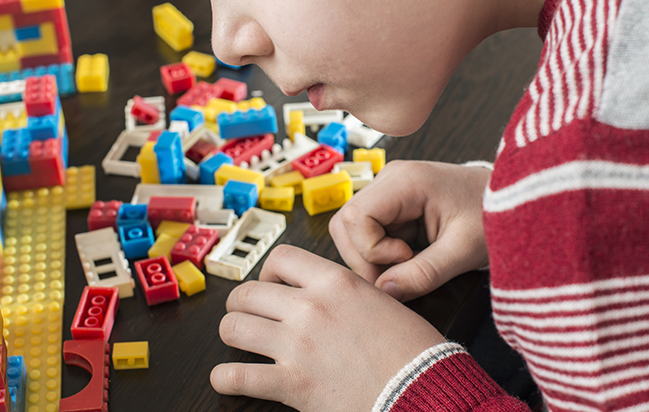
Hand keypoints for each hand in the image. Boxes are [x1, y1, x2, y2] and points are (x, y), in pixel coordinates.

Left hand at [211, 245, 445, 411]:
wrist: (423, 391)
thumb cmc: (414, 352)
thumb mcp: (383, 302)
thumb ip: (349, 293)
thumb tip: (329, 295)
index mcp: (336, 282)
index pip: (281, 258)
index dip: (268, 271)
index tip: (271, 284)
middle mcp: (310, 308)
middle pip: (248, 292)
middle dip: (241, 303)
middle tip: (247, 313)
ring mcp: (297, 345)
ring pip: (234, 326)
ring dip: (232, 333)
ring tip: (238, 340)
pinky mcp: (291, 384)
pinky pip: (237, 375)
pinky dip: (225, 378)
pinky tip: (226, 379)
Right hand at [329, 160, 489, 301]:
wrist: (513, 202)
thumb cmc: (493, 215)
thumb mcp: (463, 250)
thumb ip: (424, 274)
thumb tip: (386, 293)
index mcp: (405, 181)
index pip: (355, 217)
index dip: (372, 249)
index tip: (407, 258)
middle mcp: (390, 180)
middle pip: (345, 224)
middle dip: (365, 258)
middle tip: (400, 275)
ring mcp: (389, 192)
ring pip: (352, 231)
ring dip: (371, 258)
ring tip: (408, 266)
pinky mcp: (392, 206)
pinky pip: (369, 234)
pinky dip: (382, 254)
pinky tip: (410, 258)